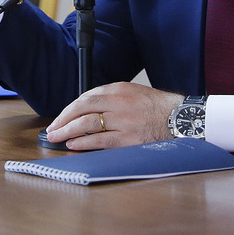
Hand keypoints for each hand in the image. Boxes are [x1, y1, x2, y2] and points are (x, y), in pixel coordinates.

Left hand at [44, 82, 182, 150]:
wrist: (181, 118)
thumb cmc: (159, 107)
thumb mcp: (134, 93)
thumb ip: (113, 99)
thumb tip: (89, 111)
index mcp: (119, 89)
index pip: (87, 97)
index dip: (70, 109)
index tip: (61, 117)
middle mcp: (119, 102)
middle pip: (82, 108)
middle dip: (64, 119)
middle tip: (52, 128)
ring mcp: (124, 121)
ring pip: (87, 124)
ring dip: (68, 131)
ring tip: (56, 137)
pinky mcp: (129, 138)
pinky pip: (101, 140)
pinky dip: (84, 143)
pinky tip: (73, 144)